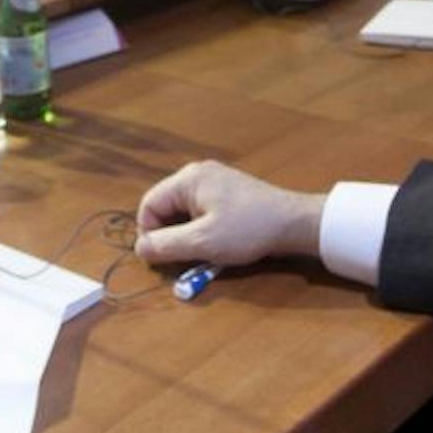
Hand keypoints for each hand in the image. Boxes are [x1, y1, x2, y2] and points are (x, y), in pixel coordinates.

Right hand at [135, 160, 325, 266]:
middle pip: (165, 207)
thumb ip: (166, 245)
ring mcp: (215, 182)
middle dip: (170, 235)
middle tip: (184, 257)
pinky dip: (202, 230)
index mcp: (188, 179)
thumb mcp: (202, 242)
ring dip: (187, 235)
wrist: (294, 222)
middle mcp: (198, 174)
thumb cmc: (247, 229)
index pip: (149, 205)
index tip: (163, 257)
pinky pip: (201, 212)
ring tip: (202, 252)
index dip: (149, 234)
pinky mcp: (229, 193)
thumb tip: (139, 248)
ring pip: (183, 213)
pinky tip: (216, 244)